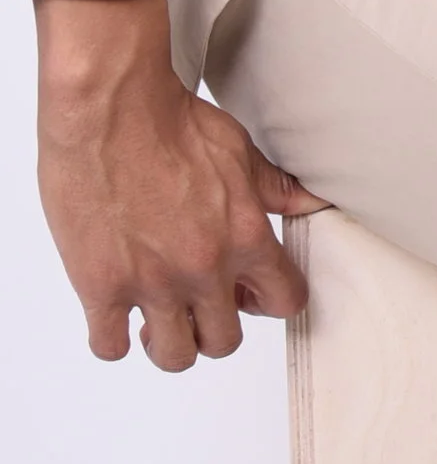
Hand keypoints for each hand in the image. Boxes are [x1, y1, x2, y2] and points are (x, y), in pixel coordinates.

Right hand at [34, 0, 326, 369]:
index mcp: (245, 238)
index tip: (245, 293)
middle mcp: (204, 269)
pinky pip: (111, 346)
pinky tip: (113, 313)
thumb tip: (310, 203)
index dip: (265, 302)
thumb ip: (274, 189)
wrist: (110, 108)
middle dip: (212, 327)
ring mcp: (152, 282)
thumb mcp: (238, 152)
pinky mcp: (100, 285)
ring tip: (155, 317)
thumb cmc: (170, 122)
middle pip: (225, 341)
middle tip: (194, 304)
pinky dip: (113, 337)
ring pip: (174, 355)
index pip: (285, 302)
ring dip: (167, 341)